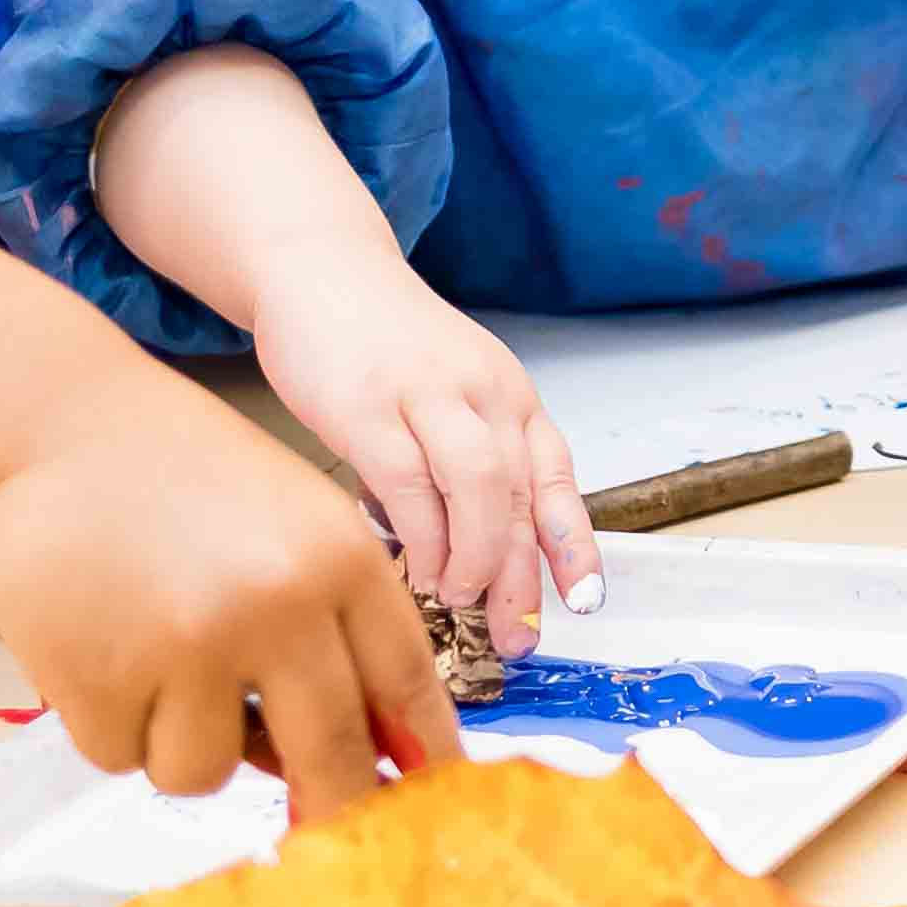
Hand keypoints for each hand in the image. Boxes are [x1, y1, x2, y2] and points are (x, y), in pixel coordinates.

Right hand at [0, 370, 462, 826]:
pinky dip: (111, 726)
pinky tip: (100, 654)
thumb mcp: (290, 522)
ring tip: (155, 668)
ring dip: (184, 744)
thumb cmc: (178, 476)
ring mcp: (187, 647)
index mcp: (339, 559)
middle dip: (330, 807)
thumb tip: (371, 749)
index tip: (429, 805)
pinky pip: (123, 758)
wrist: (51, 426)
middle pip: (331, 755)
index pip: (406, 683)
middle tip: (318, 831)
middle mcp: (277, 606)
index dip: (423, 758)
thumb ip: (336, 620)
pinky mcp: (99, 680)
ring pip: (208, 773)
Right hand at [242, 253, 598, 653]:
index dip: (574, 542)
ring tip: (460, 598)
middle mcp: (483, 391)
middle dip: (523, 573)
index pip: (557, 476)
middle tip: (515, 634)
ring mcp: (428, 394)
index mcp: (510, 396)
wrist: (322, 272)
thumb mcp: (450, 398)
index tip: (584, 598)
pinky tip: (418, 568)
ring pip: (479, 485)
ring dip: (476, 556)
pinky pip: (409, 481)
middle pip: (522, 492)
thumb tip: (477, 562)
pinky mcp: (368, 404)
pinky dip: (421, 535)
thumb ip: (465, 467)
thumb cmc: (386, 348)